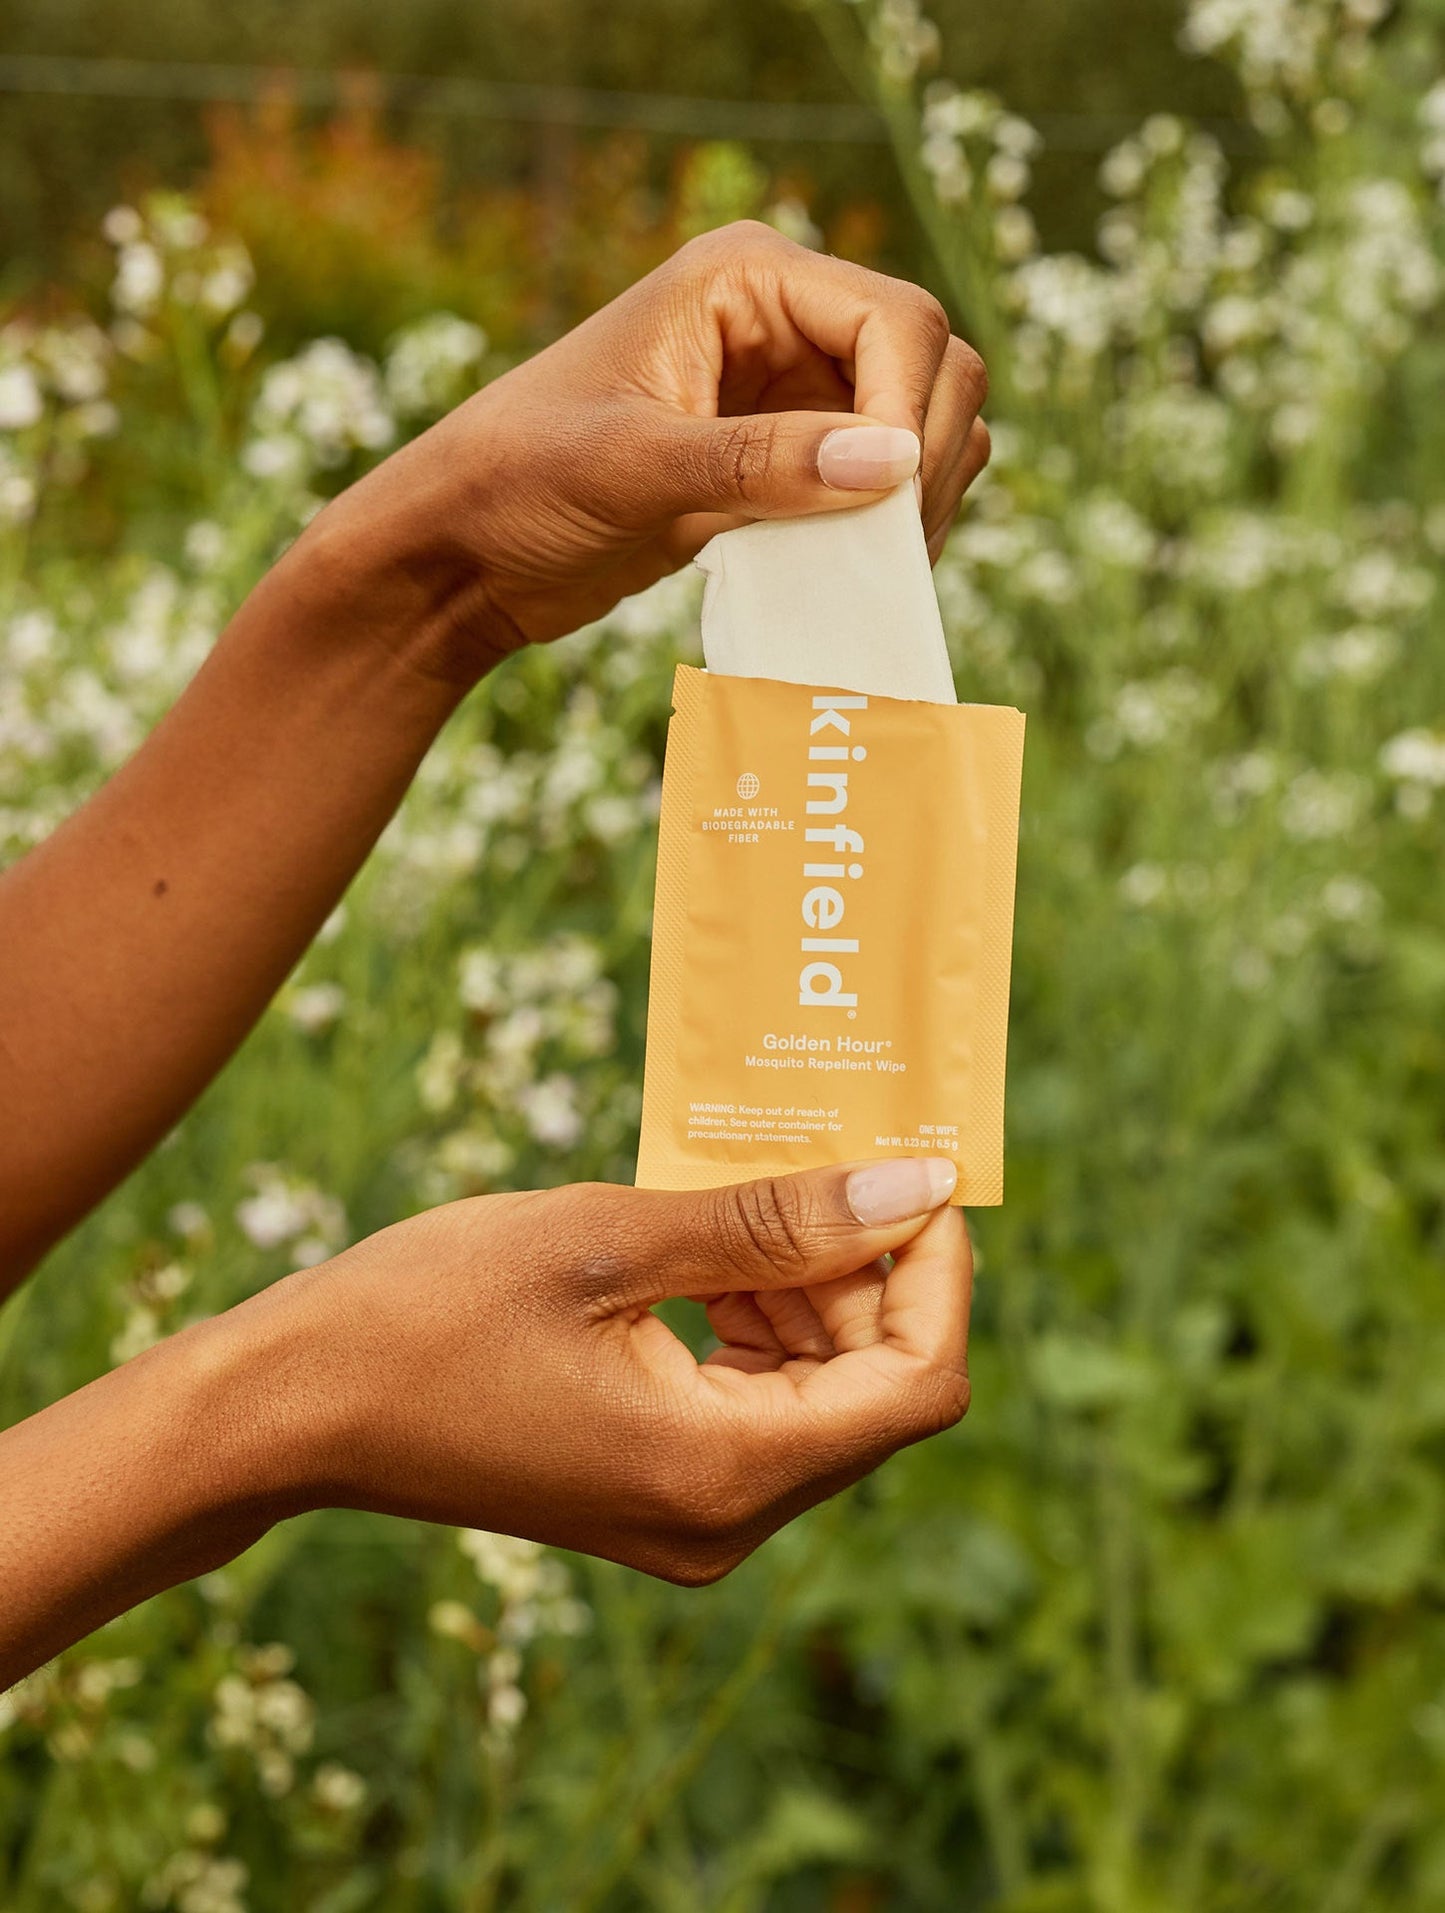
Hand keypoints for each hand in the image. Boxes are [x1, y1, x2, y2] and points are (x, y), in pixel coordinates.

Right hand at [246, 1157, 970, 1583]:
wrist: (294, 1405)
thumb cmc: (429, 1311)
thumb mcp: (610, 1238)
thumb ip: (775, 1221)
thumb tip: (917, 1186)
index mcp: (721, 1474)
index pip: (919, 1384)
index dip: (939, 1271)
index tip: (915, 1168)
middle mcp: (724, 1520)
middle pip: (877, 1388)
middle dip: (865, 1266)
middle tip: (815, 1158)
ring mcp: (692, 1516)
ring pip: (822, 1391)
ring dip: (808, 1286)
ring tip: (740, 1196)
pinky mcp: (658, 1491)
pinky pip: (759, 1402)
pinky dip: (758, 1319)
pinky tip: (706, 1251)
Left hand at [313, 220, 989, 670]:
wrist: (468, 551)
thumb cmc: (523, 484)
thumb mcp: (633, 470)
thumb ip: (761, 463)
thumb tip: (890, 463)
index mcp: (745, 278)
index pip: (896, 320)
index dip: (911, 408)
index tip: (887, 498)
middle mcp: (781, 317)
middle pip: (930, 364)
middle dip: (926, 455)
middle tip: (890, 546)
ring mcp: (789, 386)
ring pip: (920, 423)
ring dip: (919, 494)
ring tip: (872, 565)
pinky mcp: (786, 454)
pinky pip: (882, 476)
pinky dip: (889, 521)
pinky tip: (852, 571)